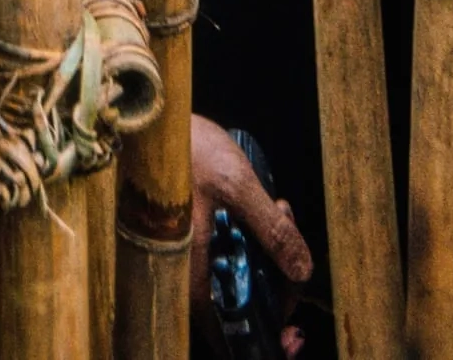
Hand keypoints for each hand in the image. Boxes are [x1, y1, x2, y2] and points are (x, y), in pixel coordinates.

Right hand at [191, 118, 310, 347]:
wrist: (150, 117)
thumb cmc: (184, 149)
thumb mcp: (238, 185)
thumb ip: (272, 230)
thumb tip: (302, 270)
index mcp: (191, 274)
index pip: (230, 331)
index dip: (266, 335)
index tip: (294, 328)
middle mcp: (185, 272)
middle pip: (239, 305)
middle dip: (276, 283)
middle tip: (292, 245)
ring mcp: (188, 254)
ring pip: (237, 278)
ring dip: (267, 257)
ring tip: (280, 213)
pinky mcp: (190, 235)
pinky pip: (227, 256)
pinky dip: (251, 242)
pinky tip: (264, 210)